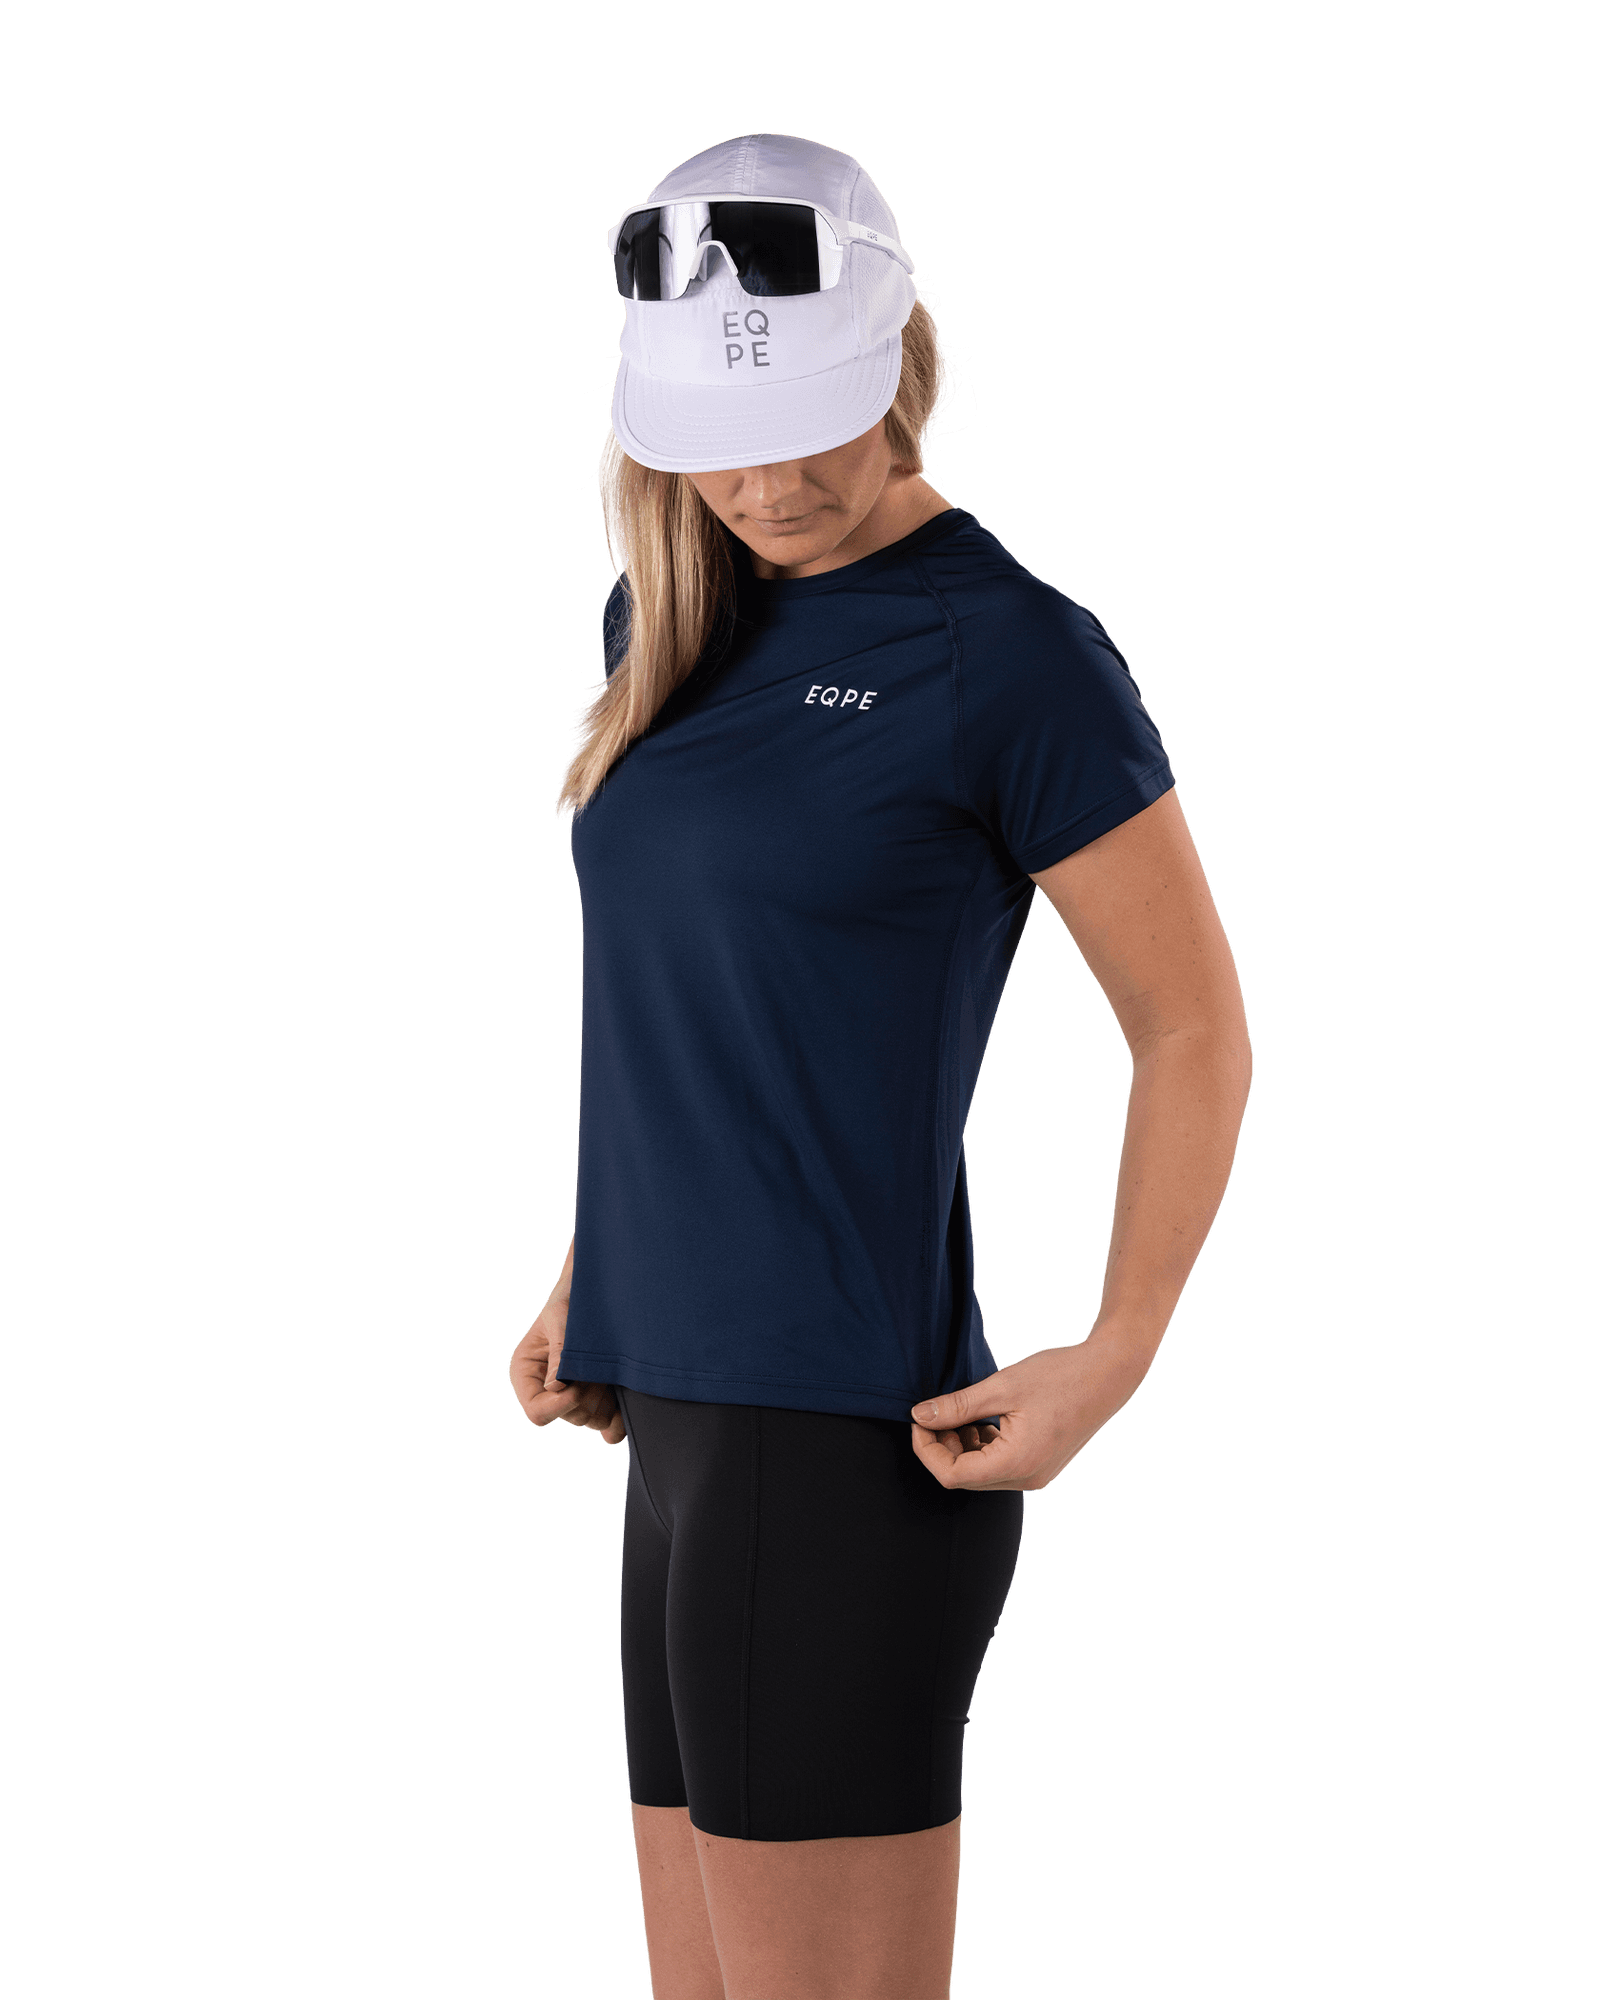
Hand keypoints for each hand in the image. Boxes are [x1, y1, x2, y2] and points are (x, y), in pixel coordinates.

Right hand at [508, 1292, 625, 1444]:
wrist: (598, 1290)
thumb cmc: (571, 1297)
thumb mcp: (560, 1316)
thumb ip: (558, 1349)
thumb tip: (556, 1386)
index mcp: (527, 1373)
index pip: (536, 1412)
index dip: (558, 1406)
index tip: (576, 1387)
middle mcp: (548, 1390)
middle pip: (569, 1416)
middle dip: (587, 1394)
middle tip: (598, 1365)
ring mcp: (575, 1396)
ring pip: (591, 1420)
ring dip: (604, 1399)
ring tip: (607, 1368)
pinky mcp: (599, 1398)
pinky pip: (609, 1426)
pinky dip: (619, 1418)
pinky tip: (624, 1398)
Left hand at [908, 1330, 1153, 1490]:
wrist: (1109, 1375)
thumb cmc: (1058, 1376)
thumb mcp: (1001, 1387)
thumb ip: (957, 1406)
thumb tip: (919, 1415)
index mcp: (1016, 1464)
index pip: (951, 1475)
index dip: (927, 1449)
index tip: (920, 1418)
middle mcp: (1026, 1479)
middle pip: (965, 1477)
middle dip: (942, 1447)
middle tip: (934, 1413)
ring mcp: (1036, 1475)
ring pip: (981, 1474)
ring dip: (962, 1447)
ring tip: (958, 1413)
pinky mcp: (1041, 1465)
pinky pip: (1000, 1467)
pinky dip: (982, 1447)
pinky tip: (980, 1420)